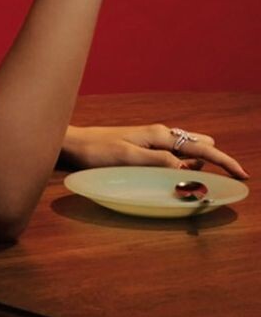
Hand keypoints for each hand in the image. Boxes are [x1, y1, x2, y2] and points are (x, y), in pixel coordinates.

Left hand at [60, 123, 249, 179]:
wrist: (73, 144)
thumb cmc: (97, 151)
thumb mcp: (128, 158)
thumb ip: (158, 162)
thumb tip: (189, 168)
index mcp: (159, 136)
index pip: (201, 148)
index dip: (224, 161)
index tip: (243, 175)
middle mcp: (160, 135)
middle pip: (199, 146)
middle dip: (215, 161)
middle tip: (225, 182)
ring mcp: (152, 140)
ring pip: (187, 151)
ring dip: (198, 166)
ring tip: (204, 182)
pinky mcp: (144, 147)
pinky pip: (173, 156)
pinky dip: (183, 166)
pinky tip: (180, 176)